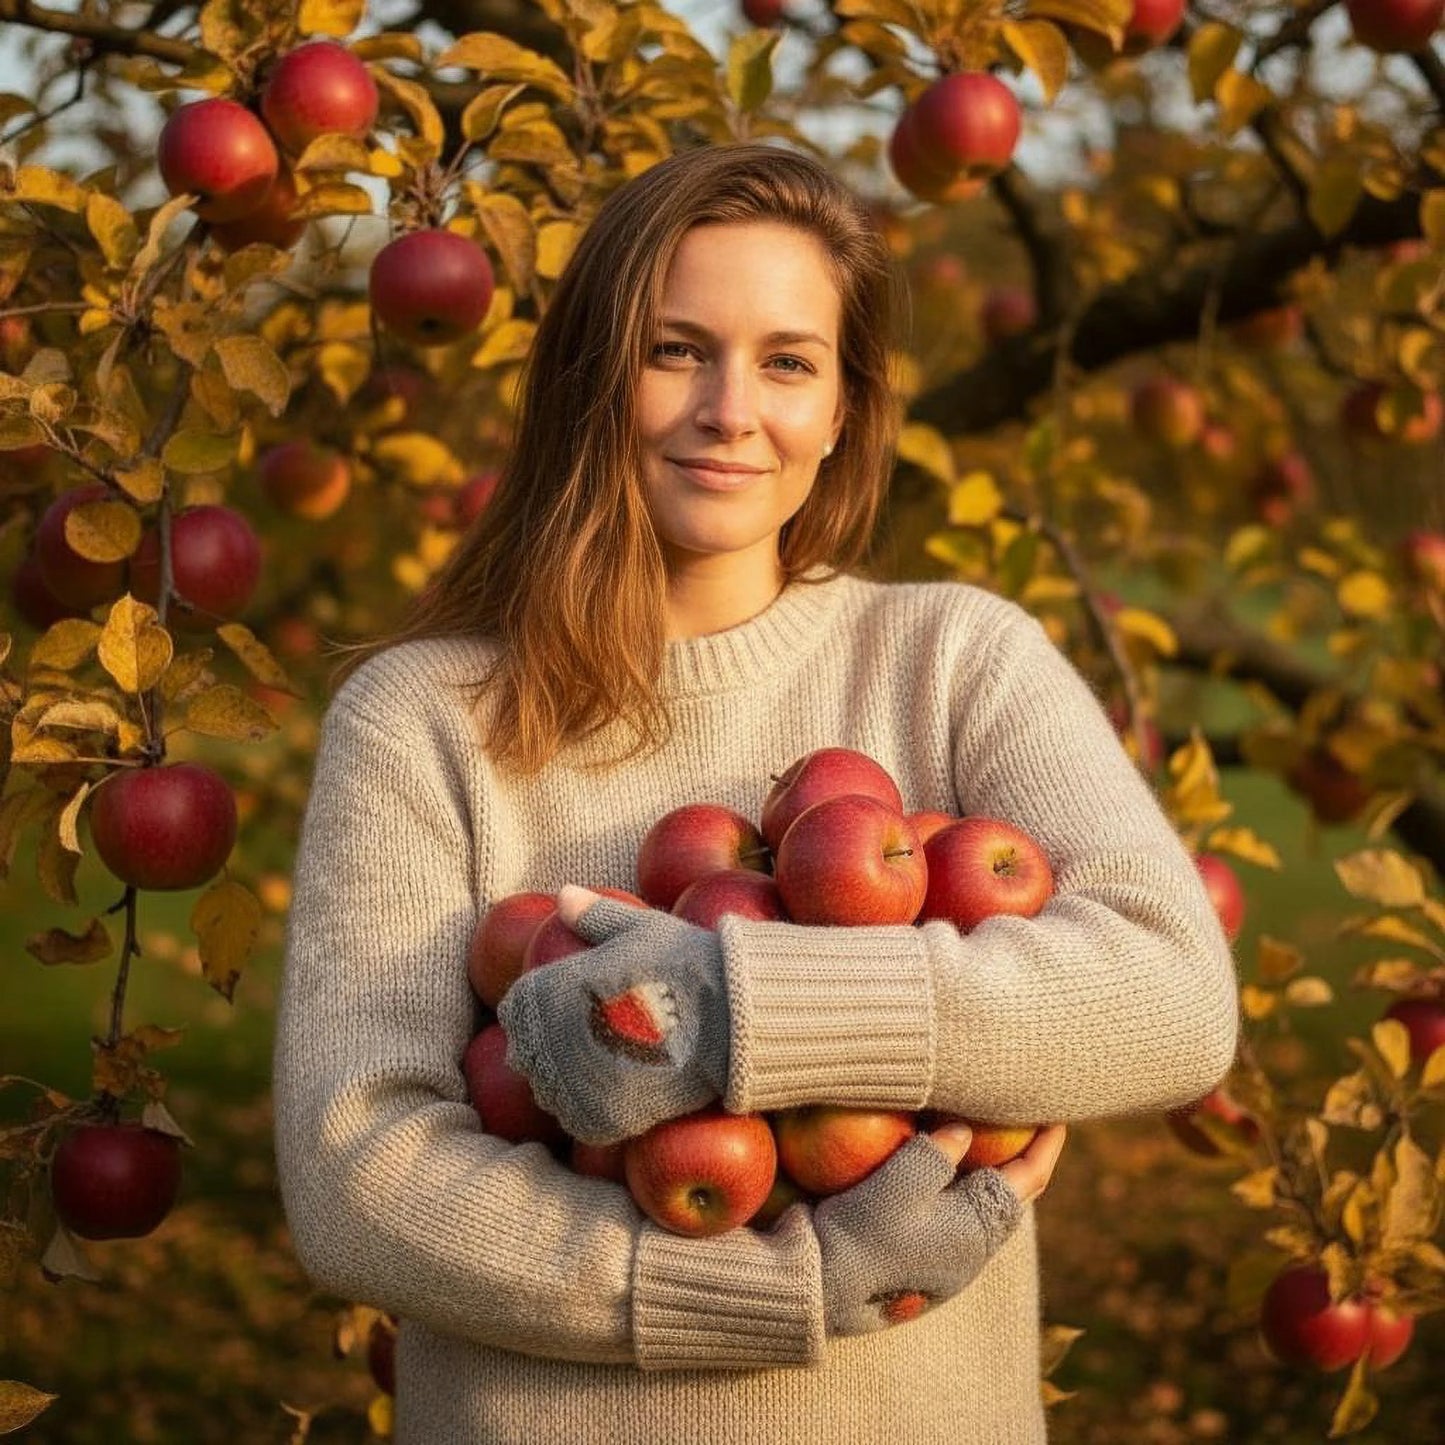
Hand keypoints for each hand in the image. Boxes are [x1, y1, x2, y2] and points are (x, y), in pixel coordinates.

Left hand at [496, 887, 729, 1144]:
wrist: (731, 1015)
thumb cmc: (687, 963)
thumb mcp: (642, 928)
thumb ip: (596, 915)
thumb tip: (563, 894)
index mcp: (556, 990)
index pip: (516, 1009)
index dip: (533, 1010)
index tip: (557, 1010)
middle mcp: (554, 1038)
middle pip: (525, 1054)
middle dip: (545, 1048)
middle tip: (581, 1042)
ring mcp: (576, 1083)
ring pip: (547, 1092)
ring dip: (563, 1082)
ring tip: (596, 1068)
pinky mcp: (602, 1117)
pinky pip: (577, 1120)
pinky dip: (587, 1111)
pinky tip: (610, 1095)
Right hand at [812, 1120, 1064, 1335]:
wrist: (820, 1288)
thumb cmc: (861, 1233)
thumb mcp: (898, 1182)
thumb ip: (936, 1152)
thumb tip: (964, 1131)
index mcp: (978, 1231)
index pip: (1029, 1178)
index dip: (1044, 1143)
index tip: (1054, 1112)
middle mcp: (972, 1250)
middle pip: (1014, 1195)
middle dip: (1024, 1157)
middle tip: (1025, 1119)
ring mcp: (948, 1258)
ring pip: (986, 1206)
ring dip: (993, 1170)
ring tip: (989, 1136)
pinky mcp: (924, 1259)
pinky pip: (958, 1213)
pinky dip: (963, 1182)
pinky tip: (945, 1165)